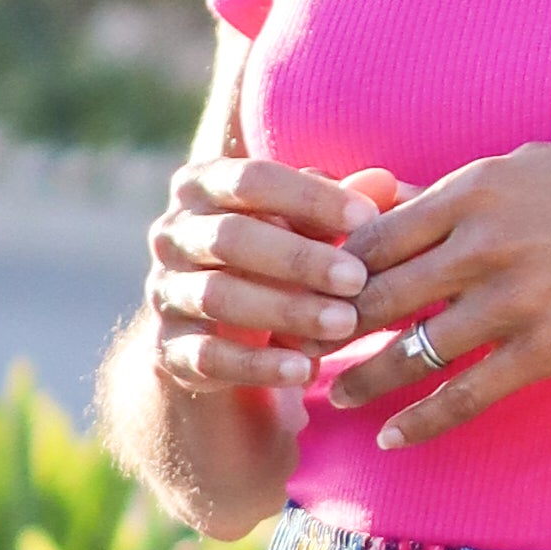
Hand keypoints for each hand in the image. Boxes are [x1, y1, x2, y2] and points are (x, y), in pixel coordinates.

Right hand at [140, 152, 389, 411]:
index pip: (250, 179)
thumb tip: (386, 183)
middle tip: (357, 278)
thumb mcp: (305, 228)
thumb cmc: (275, 258)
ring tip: (343, 324)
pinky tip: (305, 370)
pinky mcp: (168, 348)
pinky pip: (207, 356)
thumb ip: (337, 207)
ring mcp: (165, 292)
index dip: (309, 197)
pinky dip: (258, 366)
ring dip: (286, 310)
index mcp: (202, 186)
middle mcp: (172, 235)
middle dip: (298, 259)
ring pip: (218, 296)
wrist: (218, 331)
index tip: (367, 216)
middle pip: (230, 237)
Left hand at [325, 143, 550, 449]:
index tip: (309, 288)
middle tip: (297, 346)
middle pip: (379, 293)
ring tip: (334, 394)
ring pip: (412, 349)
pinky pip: (468, 394)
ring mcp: (511, 300)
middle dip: (330, 324)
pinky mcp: (544, 349)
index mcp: (474, 190)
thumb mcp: (531, 164)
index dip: (332, 266)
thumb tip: (397, 203)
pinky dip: (423, 420)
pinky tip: (392, 437)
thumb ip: (461, 191)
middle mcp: (481, 244)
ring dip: (364, 377)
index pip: (374, 234)